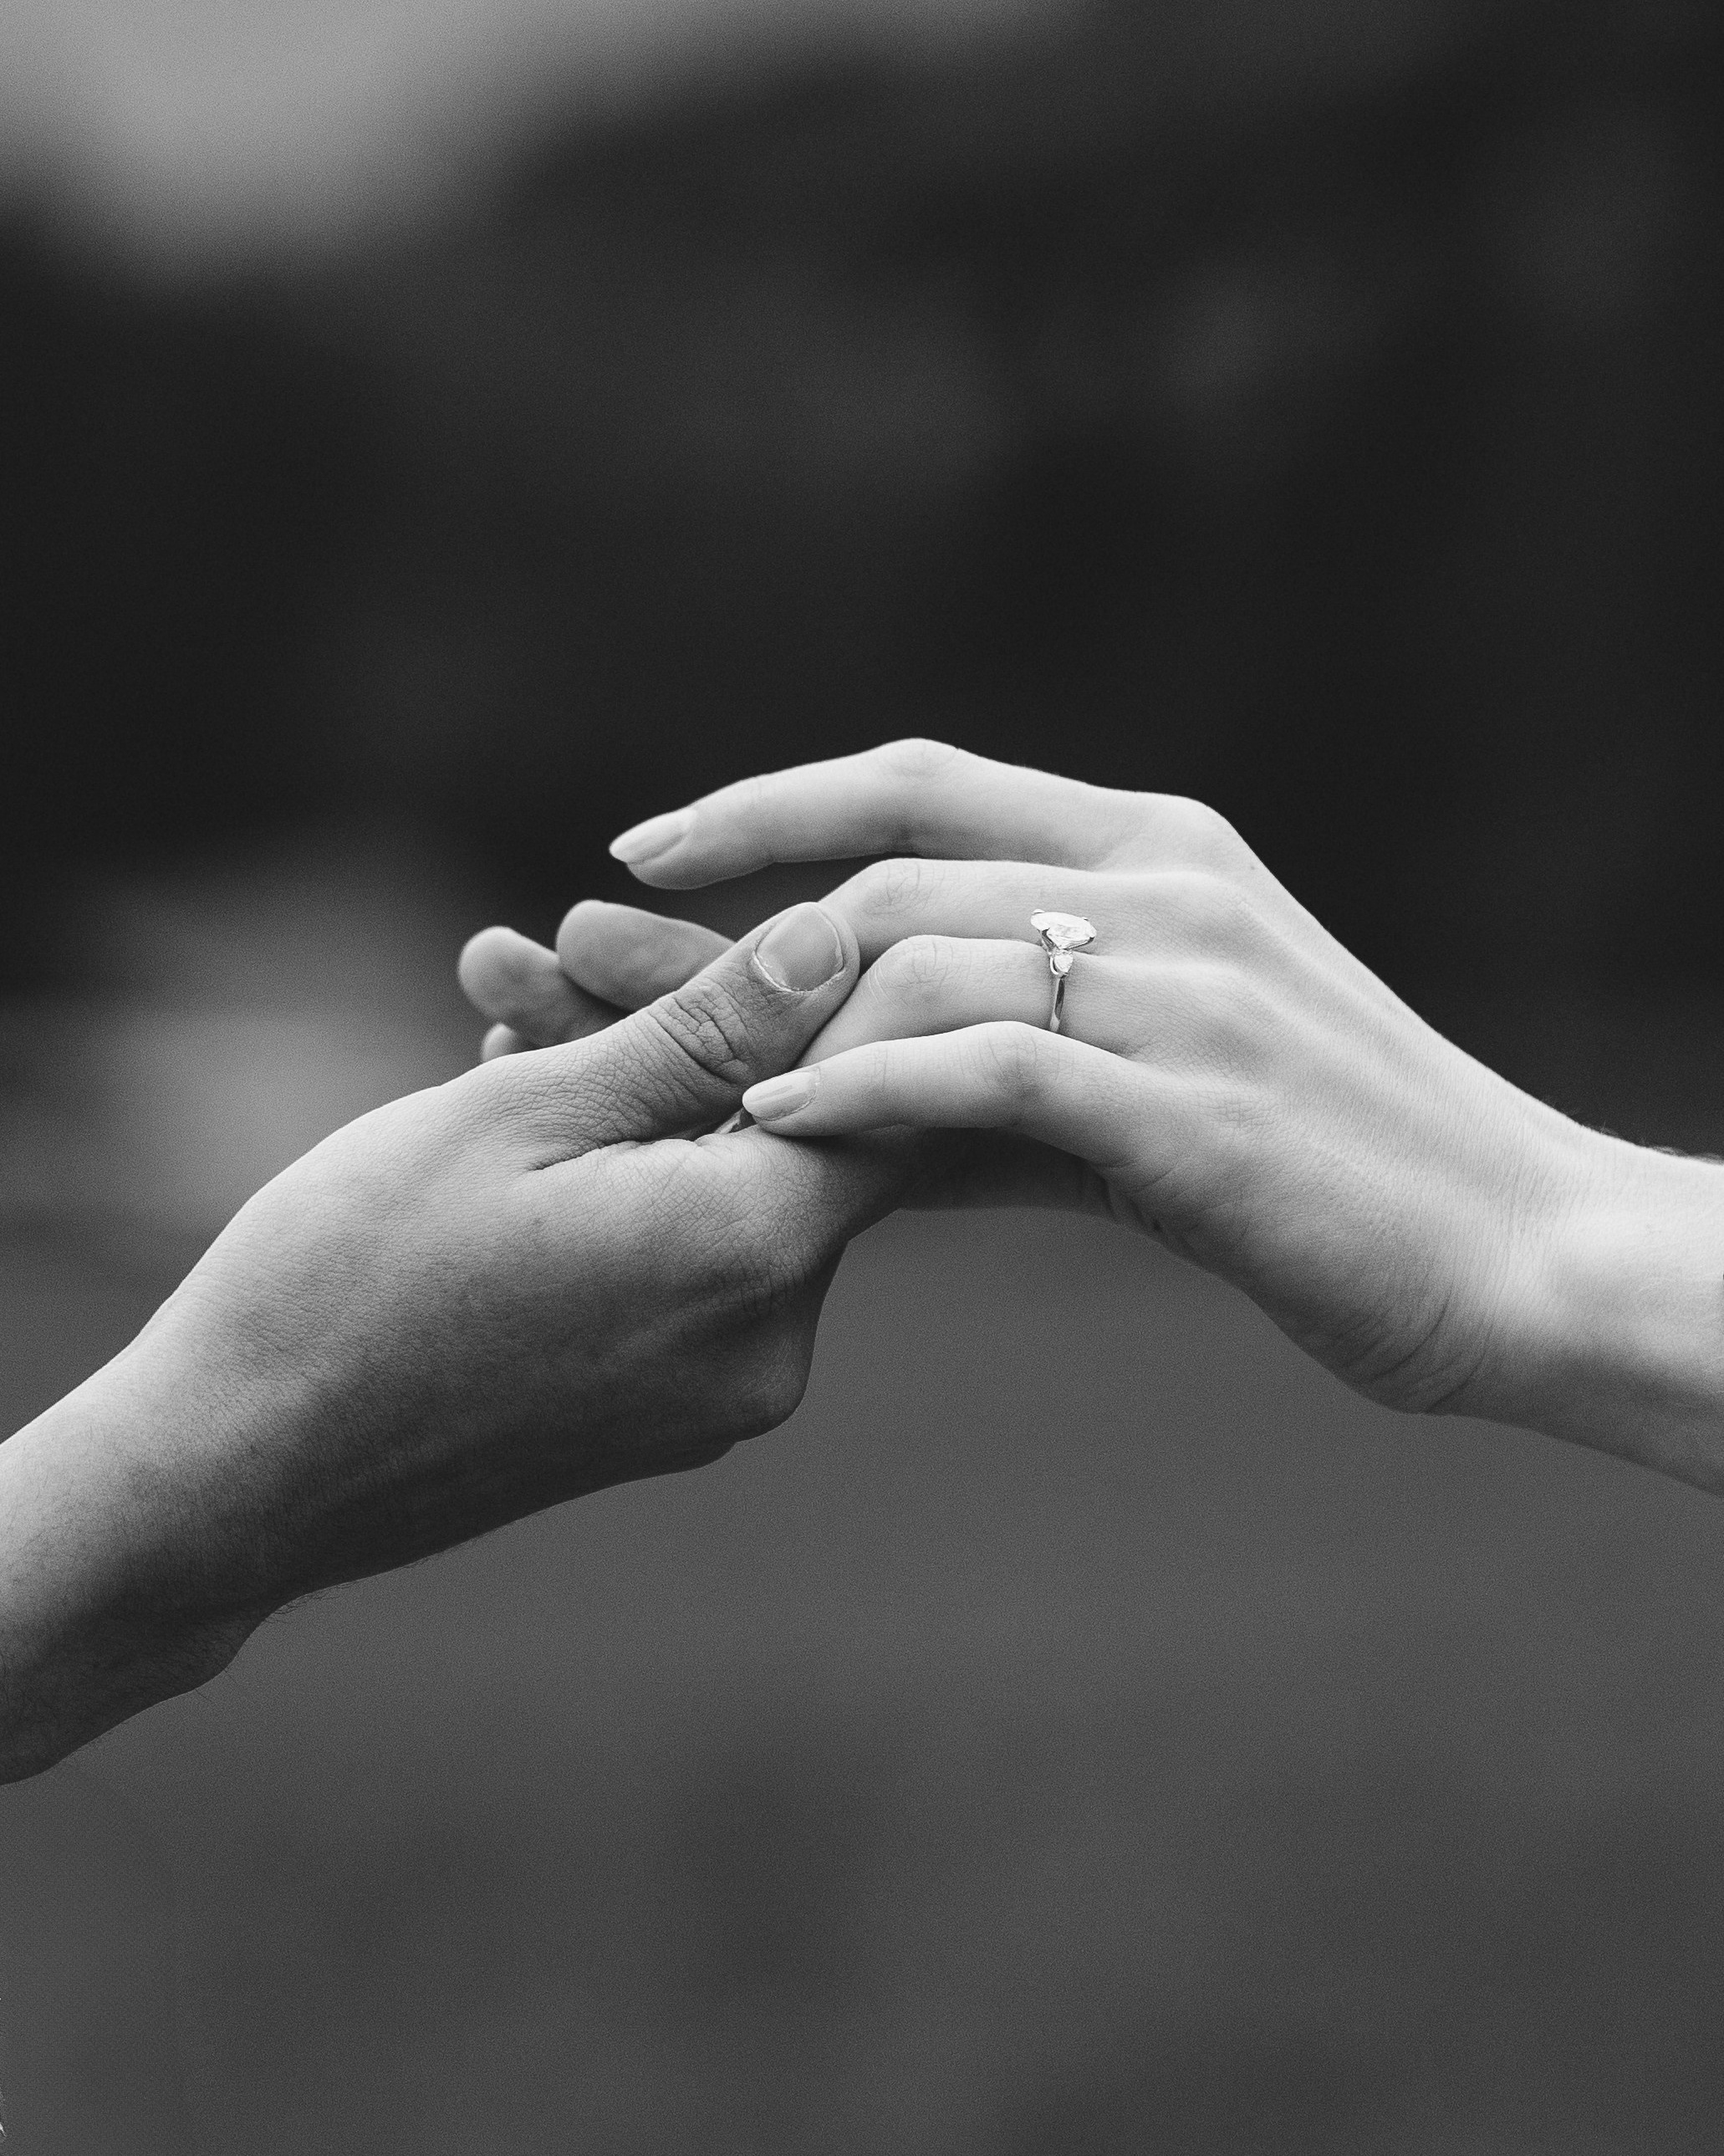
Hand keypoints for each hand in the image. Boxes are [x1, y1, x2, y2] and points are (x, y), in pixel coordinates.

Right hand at [1, 903, 896, 1777]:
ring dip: (628, 1096)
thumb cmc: (352, 1273)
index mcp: (752, 1256)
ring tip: (493, 1019)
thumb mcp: (524, 1111)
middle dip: (684, 1027)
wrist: (232, 1474)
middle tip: (553, 947)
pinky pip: (677, 1259)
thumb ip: (702, 1031)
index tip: (716, 930)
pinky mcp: (664, 1415)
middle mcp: (770, 1345)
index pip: (883, 1088)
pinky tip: (511, 1110)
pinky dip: (617, 1180)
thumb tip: (840, 940)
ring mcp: (719, 1396)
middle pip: (791, 1133)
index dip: (822, 986)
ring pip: (720, 1187)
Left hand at [465, 741, 1723, 1476]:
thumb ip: (998, 1067)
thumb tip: (827, 1086)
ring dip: (767, 1012)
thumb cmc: (1330, 1174)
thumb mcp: (1156, 1084)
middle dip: (711, 916)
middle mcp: (1162, 889)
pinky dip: (867, 1089)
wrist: (1520, 1256)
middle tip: (565, 958)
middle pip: (882, 863)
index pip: (915, 783)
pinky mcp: (1190, 1104)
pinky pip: (988, 1069)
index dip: (765, 804)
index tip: (640, 849)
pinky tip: (772, 1125)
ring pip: (919, 952)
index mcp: (1156, 851)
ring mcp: (1180, 988)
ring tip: (641, 1063)